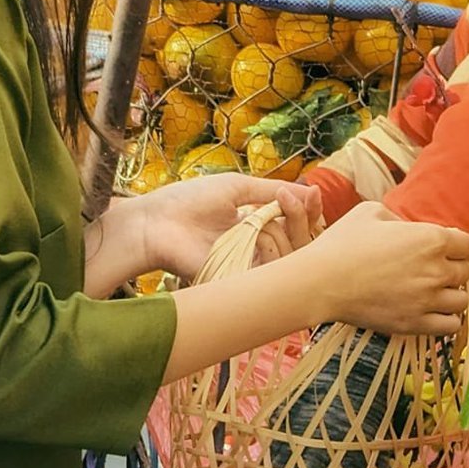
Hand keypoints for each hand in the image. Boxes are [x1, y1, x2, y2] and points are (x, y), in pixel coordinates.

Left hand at [134, 174, 320, 280]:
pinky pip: (271, 273)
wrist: (155, 223)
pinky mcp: (240, 280)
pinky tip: (257, 231)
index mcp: (257, 224)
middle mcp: (257, 246)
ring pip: (291, 257)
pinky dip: (271, 249)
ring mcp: (250, 264)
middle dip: (304, 219)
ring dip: (286, 231)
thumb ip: (273, 191)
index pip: (296, 225)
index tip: (313, 195)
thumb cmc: (189, 201)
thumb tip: (311, 192)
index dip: (308, 212)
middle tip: (293, 201)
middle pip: (301, 243)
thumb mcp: (238, 187)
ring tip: (265, 215)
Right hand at [312, 202, 468, 337]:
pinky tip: (431, 311)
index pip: (467, 244)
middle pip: (465, 272)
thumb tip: (408, 227)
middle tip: (434, 269)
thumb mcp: (371, 212)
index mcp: (431, 239)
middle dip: (453, 268)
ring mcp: (427, 300)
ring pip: (462, 300)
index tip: (447, 249)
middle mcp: (436, 270)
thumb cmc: (342, 243)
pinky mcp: (415, 324)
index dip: (458, 245)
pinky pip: (450, 325)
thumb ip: (399, 217)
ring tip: (434, 292)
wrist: (320, 282)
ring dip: (452, 295)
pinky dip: (446, 319)